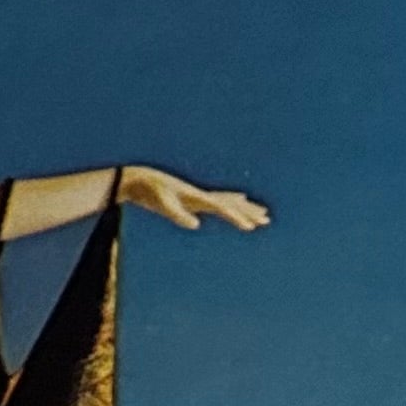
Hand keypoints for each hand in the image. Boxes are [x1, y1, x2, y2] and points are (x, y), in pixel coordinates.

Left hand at [119, 167, 269, 231]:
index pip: (222, 208)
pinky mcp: (192, 198)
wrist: (138, 178)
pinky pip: (218, 201)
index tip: (250, 227)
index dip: (236, 217)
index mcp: (195, 197)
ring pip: (227, 201)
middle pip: (230, 204)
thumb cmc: (149, 192)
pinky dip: (231, 202)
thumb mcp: (162, 204)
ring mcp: (198, 196)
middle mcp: (200, 195)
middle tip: (267, 219)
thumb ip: (177, 215)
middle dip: (248, 212)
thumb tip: (196, 225)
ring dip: (244, 207)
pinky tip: (237, 202)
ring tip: (262, 212)